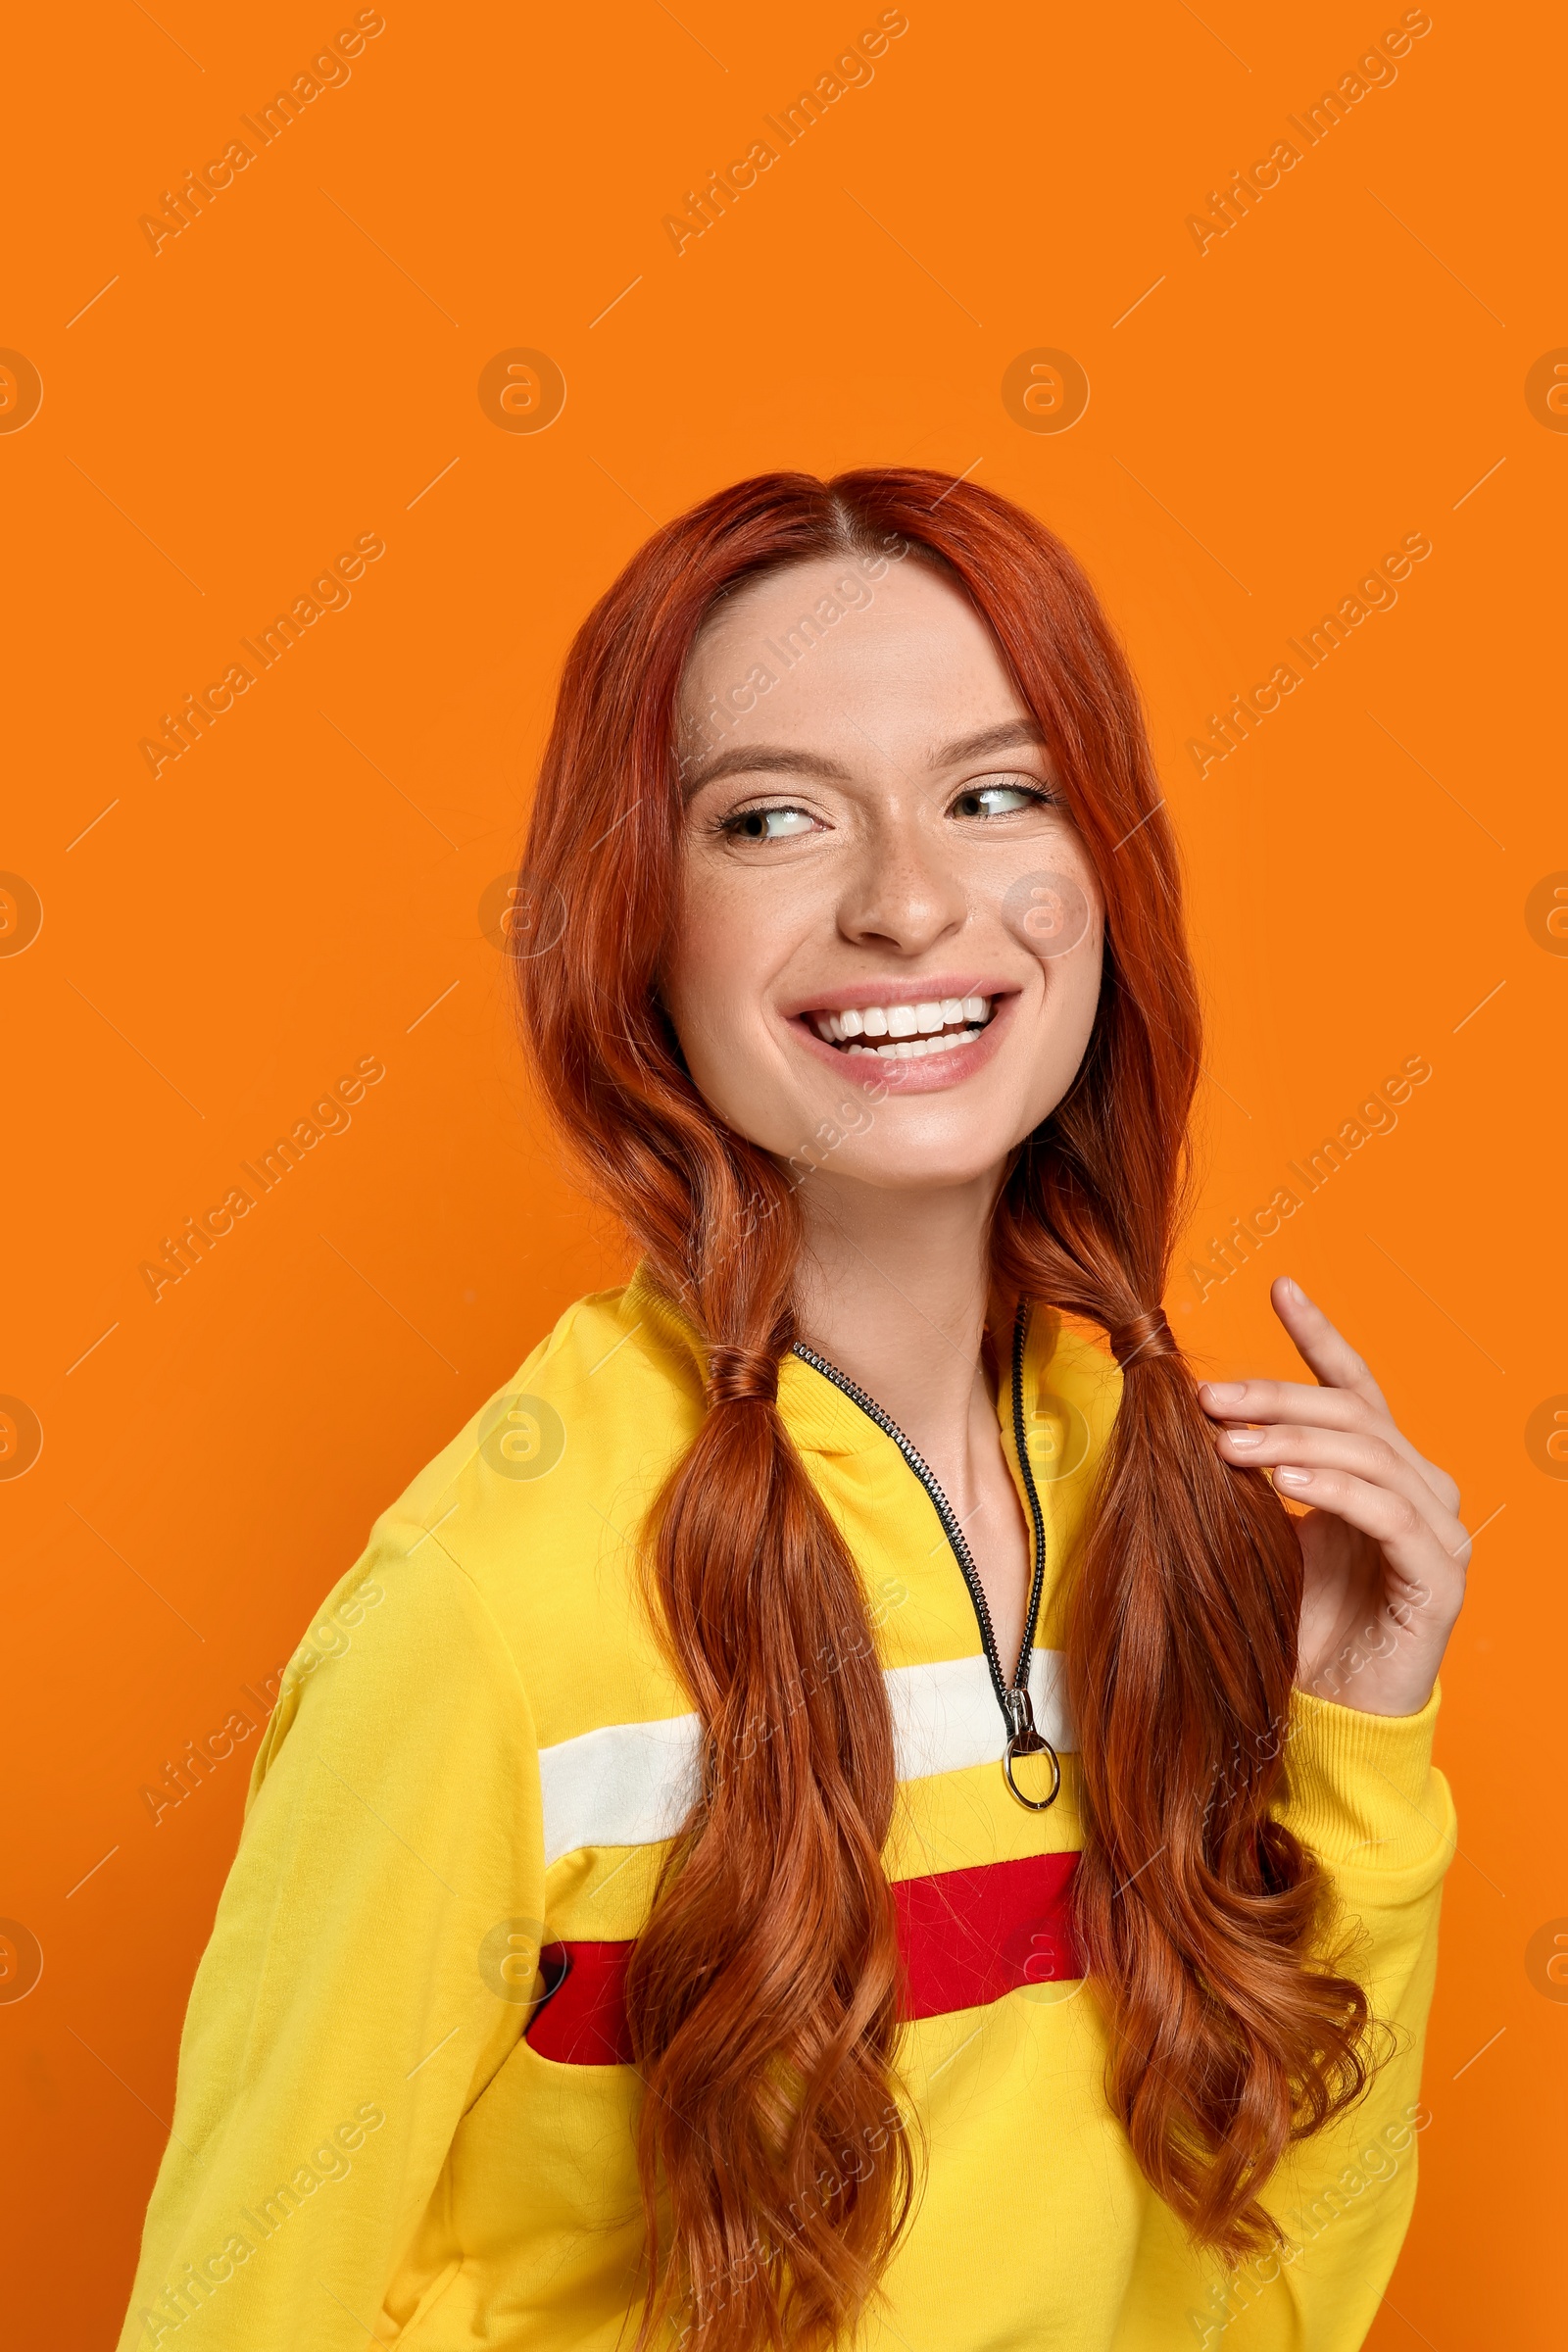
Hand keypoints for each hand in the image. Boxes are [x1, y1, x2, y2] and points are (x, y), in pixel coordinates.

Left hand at [1197, 1277, 1467, 1717]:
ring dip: (1291, 1440)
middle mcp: (1424, 1488)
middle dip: (1276, 1397)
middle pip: (1353, 1414)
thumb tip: (1200, 1415)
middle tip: (1209, 1397)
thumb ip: (1258, 1475)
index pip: (1355, 1387)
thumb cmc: (1301, 1625)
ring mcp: (1441, 1530)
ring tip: (1228, 1442)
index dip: (1318, 1336)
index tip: (1279, 1288)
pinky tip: (1283, 1481)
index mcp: (1387, 1471)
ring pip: (1367, 1453)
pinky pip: (1387, 1513)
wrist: (1334, 1716)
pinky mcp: (1439, 1576)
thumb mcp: (1270, 1533)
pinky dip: (1333, 1488)